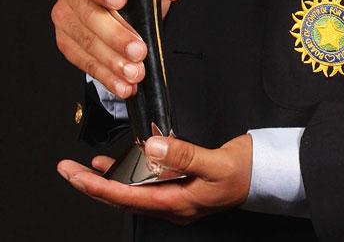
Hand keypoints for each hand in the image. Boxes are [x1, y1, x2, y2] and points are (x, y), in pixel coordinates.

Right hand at [51, 0, 188, 97]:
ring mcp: (66, 17)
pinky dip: (105, 76)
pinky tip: (122, 85)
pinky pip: (84, 62)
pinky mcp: (67, 42)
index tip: (122, 0)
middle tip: (139, 51)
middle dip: (115, 36)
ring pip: (86, 43)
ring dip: (111, 62)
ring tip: (134, 73)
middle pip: (89, 15)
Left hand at [57, 133, 251, 223]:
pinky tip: (123, 162)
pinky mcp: (180, 186)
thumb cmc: (245, 172)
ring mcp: (175, 196)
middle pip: (122, 197)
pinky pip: (146, 183)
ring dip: (107, 180)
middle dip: (92, 185)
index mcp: (176, 202)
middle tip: (68, 171)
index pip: (126, 197)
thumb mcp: (216, 162)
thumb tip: (151, 147)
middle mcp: (171, 204)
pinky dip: (129, 172)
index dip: (97, 186)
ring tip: (86, 168)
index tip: (75, 175)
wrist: (267, 176)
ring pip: (131, 192)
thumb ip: (183, 155)